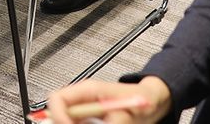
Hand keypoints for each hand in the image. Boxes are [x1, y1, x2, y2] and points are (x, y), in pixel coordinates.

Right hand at [43, 77, 171, 123]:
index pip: (58, 99)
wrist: (151, 101)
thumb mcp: (124, 115)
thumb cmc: (141, 100)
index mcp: (88, 89)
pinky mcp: (89, 118)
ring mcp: (85, 108)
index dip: (58, 116)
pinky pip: (76, 123)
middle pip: (58, 113)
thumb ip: (109, 123)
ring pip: (67, 120)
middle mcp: (83, 97)